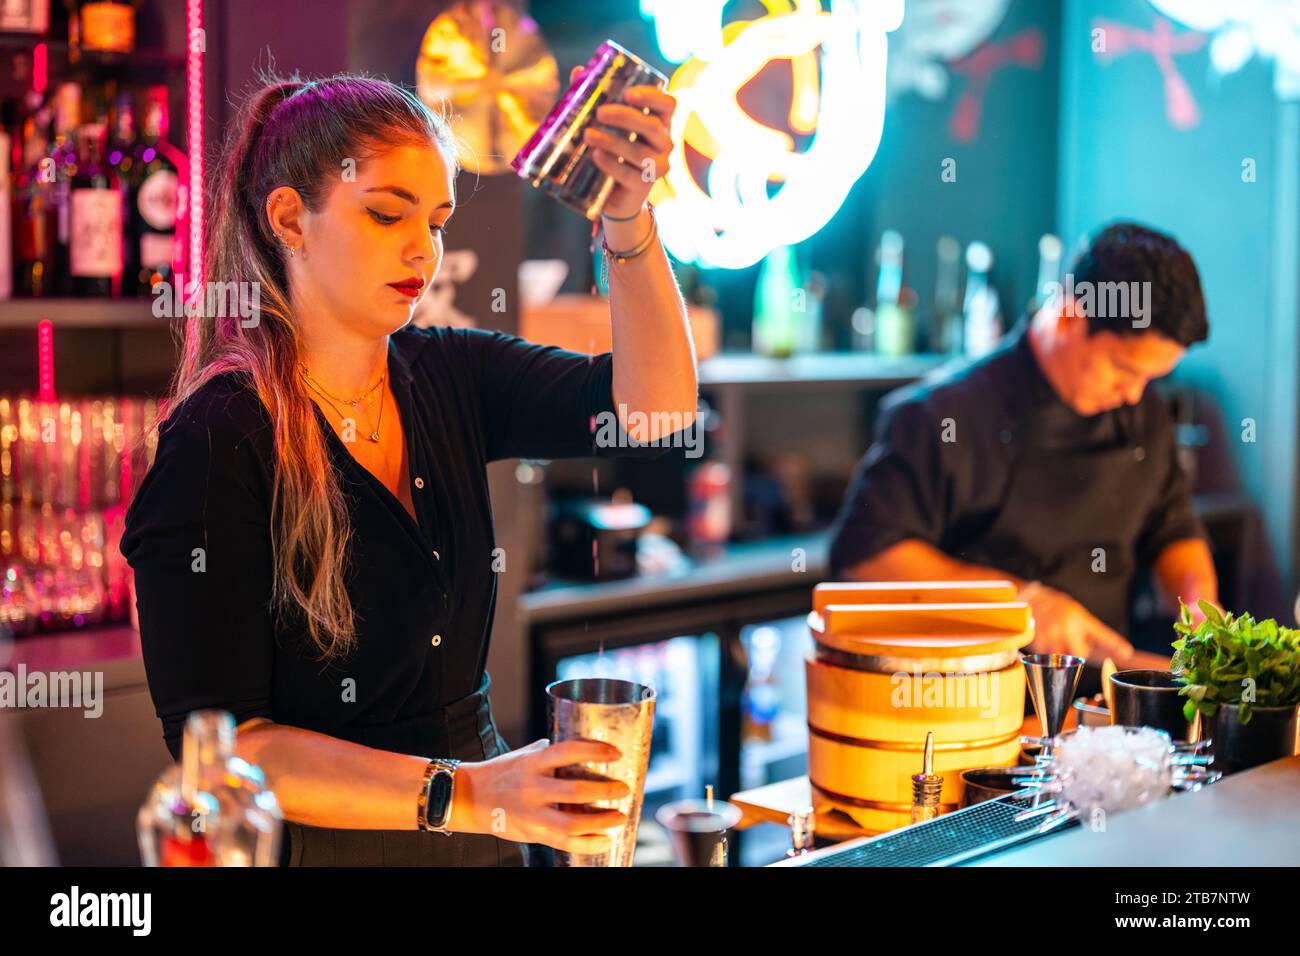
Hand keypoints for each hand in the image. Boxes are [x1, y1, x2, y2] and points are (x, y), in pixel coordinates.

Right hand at [451, 738, 630, 853]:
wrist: (468, 797)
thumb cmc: (500, 773)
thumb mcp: (524, 755)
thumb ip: (550, 753)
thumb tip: (581, 746)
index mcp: (533, 762)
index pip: (569, 751)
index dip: (596, 751)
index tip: (616, 753)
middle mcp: (533, 787)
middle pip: (577, 790)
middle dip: (606, 790)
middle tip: (624, 788)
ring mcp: (532, 813)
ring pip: (573, 822)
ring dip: (602, 821)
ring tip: (619, 816)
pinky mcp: (532, 833)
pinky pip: (564, 843)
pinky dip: (588, 843)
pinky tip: (605, 840)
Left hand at [569, 65, 675, 219]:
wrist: (614, 195)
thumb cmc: (611, 152)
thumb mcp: (604, 126)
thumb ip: (593, 99)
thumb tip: (578, 72)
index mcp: (658, 123)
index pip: (667, 104)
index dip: (651, 96)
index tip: (628, 93)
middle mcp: (664, 144)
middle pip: (652, 126)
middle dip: (625, 117)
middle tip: (599, 113)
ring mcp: (657, 167)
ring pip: (639, 151)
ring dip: (612, 141)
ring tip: (588, 135)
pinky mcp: (643, 187)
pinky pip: (629, 174)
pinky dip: (611, 164)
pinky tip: (596, 156)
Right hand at [1020, 582, 1133, 661]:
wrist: (1036, 599)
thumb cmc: (1064, 612)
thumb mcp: (1082, 618)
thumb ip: (1097, 637)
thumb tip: (1124, 654)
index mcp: (1083, 621)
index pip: (1102, 635)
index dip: (1115, 645)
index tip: (1126, 652)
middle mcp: (1068, 627)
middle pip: (1079, 655)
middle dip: (1077, 655)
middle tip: (1072, 645)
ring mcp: (1052, 634)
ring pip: (1062, 659)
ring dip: (1061, 656)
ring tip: (1057, 641)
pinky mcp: (1039, 640)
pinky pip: (1047, 658)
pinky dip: (1048, 654)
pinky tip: (1046, 641)